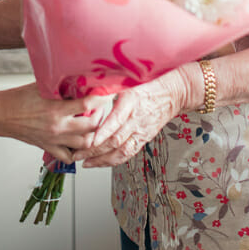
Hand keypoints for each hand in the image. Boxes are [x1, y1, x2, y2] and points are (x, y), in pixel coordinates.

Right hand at [0, 84, 111, 162]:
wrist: (1, 114)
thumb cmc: (18, 98)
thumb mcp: (42, 86)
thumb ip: (61, 87)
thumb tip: (80, 81)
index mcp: (56, 109)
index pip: (88, 104)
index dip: (101, 98)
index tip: (106, 92)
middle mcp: (58, 127)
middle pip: (92, 127)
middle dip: (100, 118)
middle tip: (100, 109)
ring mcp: (54, 140)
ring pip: (85, 144)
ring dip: (92, 135)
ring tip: (92, 125)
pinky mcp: (48, 148)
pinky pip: (69, 156)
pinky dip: (77, 151)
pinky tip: (78, 142)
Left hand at [73, 69, 188, 167]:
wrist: (170, 96)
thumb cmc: (146, 90)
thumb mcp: (125, 86)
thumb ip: (107, 93)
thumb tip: (87, 99)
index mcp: (130, 103)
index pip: (115, 121)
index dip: (103, 133)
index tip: (90, 141)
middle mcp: (135, 120)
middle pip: (115, 140)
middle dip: (94, 151)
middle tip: (77, 154)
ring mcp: (140, 132)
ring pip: (121, 152)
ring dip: (102, 160)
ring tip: (86, 163)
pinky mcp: (143, 140)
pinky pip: (128, 154)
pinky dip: (113, 161)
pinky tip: (101, 163)